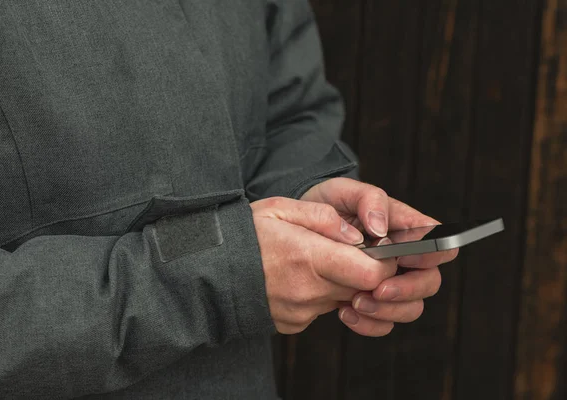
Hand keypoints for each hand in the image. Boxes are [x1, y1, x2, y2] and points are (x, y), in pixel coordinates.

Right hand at [251, 197, 396, 334]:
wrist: (205, 270)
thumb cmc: (241, 235)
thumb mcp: (279, 208)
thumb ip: (323, 218)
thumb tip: (356, 235)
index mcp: (309, 258)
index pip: (373, 273)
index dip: (384, 262)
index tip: (376, 248)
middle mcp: (308, 292)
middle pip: (362, 289)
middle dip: (361, 270)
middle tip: (342, 250)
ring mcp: (300, 312)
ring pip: (340, 299)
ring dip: (337, 281)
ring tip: (310, 260)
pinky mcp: (292, 324)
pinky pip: (319, 309)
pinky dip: (316, 294)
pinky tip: (294, 277)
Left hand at [300, 178, 458, 334]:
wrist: (303, 226)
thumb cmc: (332, 204)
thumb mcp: (346, 191)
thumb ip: (369, 200)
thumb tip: (380, 228)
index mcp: (407, 230)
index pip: (441, 244)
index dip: (432, 254)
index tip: (403, 257)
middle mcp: (404, 260)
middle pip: (430, 282)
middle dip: (407, 290)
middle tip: (378, 289)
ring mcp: (389, 283)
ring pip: (411, 308)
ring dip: (387, 311)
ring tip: (356, 302)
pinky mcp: (371, 302)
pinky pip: (383, 324)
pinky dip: (368, 324)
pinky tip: (344, 312)